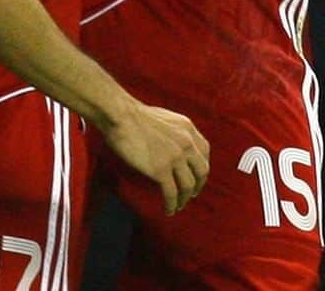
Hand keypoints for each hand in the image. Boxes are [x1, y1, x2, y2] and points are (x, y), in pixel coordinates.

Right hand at [102, 99, 209, 215]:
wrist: (120, 115)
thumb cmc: (133, 114)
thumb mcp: (163, 118)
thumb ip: (173, 131)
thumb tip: (171, 145)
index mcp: (187, 127)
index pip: (204, 151)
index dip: (201, 166)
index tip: (196, 175)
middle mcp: (186, 143)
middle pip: (201, 171)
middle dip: (197, 185)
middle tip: (191, 193)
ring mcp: (175, 157)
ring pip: (188, 186)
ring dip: (184, 199)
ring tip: (178, 205)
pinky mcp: (161, 170)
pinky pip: (171, 193)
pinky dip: (172, 204)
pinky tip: (169, 210)